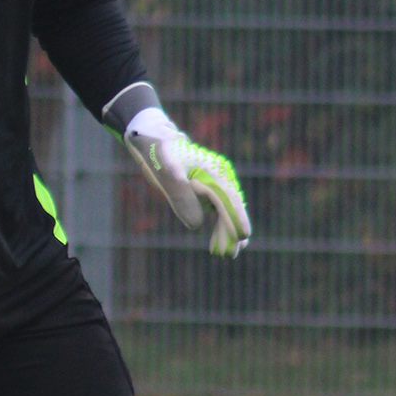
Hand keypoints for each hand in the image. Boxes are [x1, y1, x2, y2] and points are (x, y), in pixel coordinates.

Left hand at [123, 108, 250, 257]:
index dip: (236, 219)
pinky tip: (218, 242)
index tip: (242, 237)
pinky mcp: (207, 189)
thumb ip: (182, 197)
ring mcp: (215, 184)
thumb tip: (197, 225)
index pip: (230, 200)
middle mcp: (220, 178)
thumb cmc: (161, 154)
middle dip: (232, 230)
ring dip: (227, 231)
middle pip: (232, 208)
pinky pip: (219, 210)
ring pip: (227, 211)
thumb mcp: (167, 174)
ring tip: (225, 254)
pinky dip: (220, 225)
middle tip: (230, 254)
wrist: (153, 141)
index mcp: (215, 173)